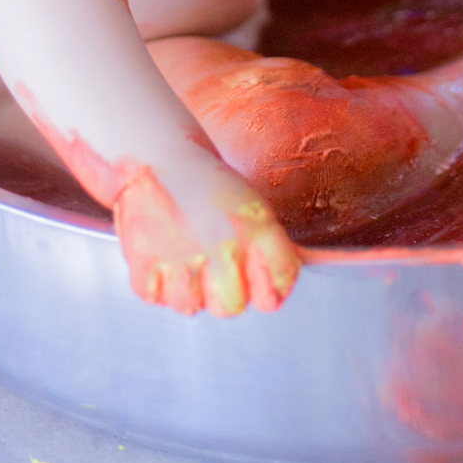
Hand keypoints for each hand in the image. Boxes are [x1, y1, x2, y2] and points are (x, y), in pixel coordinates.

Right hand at [114, 147, 299, 315]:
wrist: (162, 154)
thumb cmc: (211, 186)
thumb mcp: (254, 207)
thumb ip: (277, 246)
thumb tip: (318, 260)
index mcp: (258, 231)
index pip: (273, 297)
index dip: (262, 291)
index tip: (251, 275)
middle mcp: (224, 245)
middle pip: (229, 307)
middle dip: (221, 292)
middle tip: (209, 261)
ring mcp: (183, 254)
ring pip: (189, 306)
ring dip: (184, 287)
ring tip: (182, 254)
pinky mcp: (144, 257)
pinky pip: (153, 295)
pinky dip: (153, 280)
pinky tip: (160, 252)